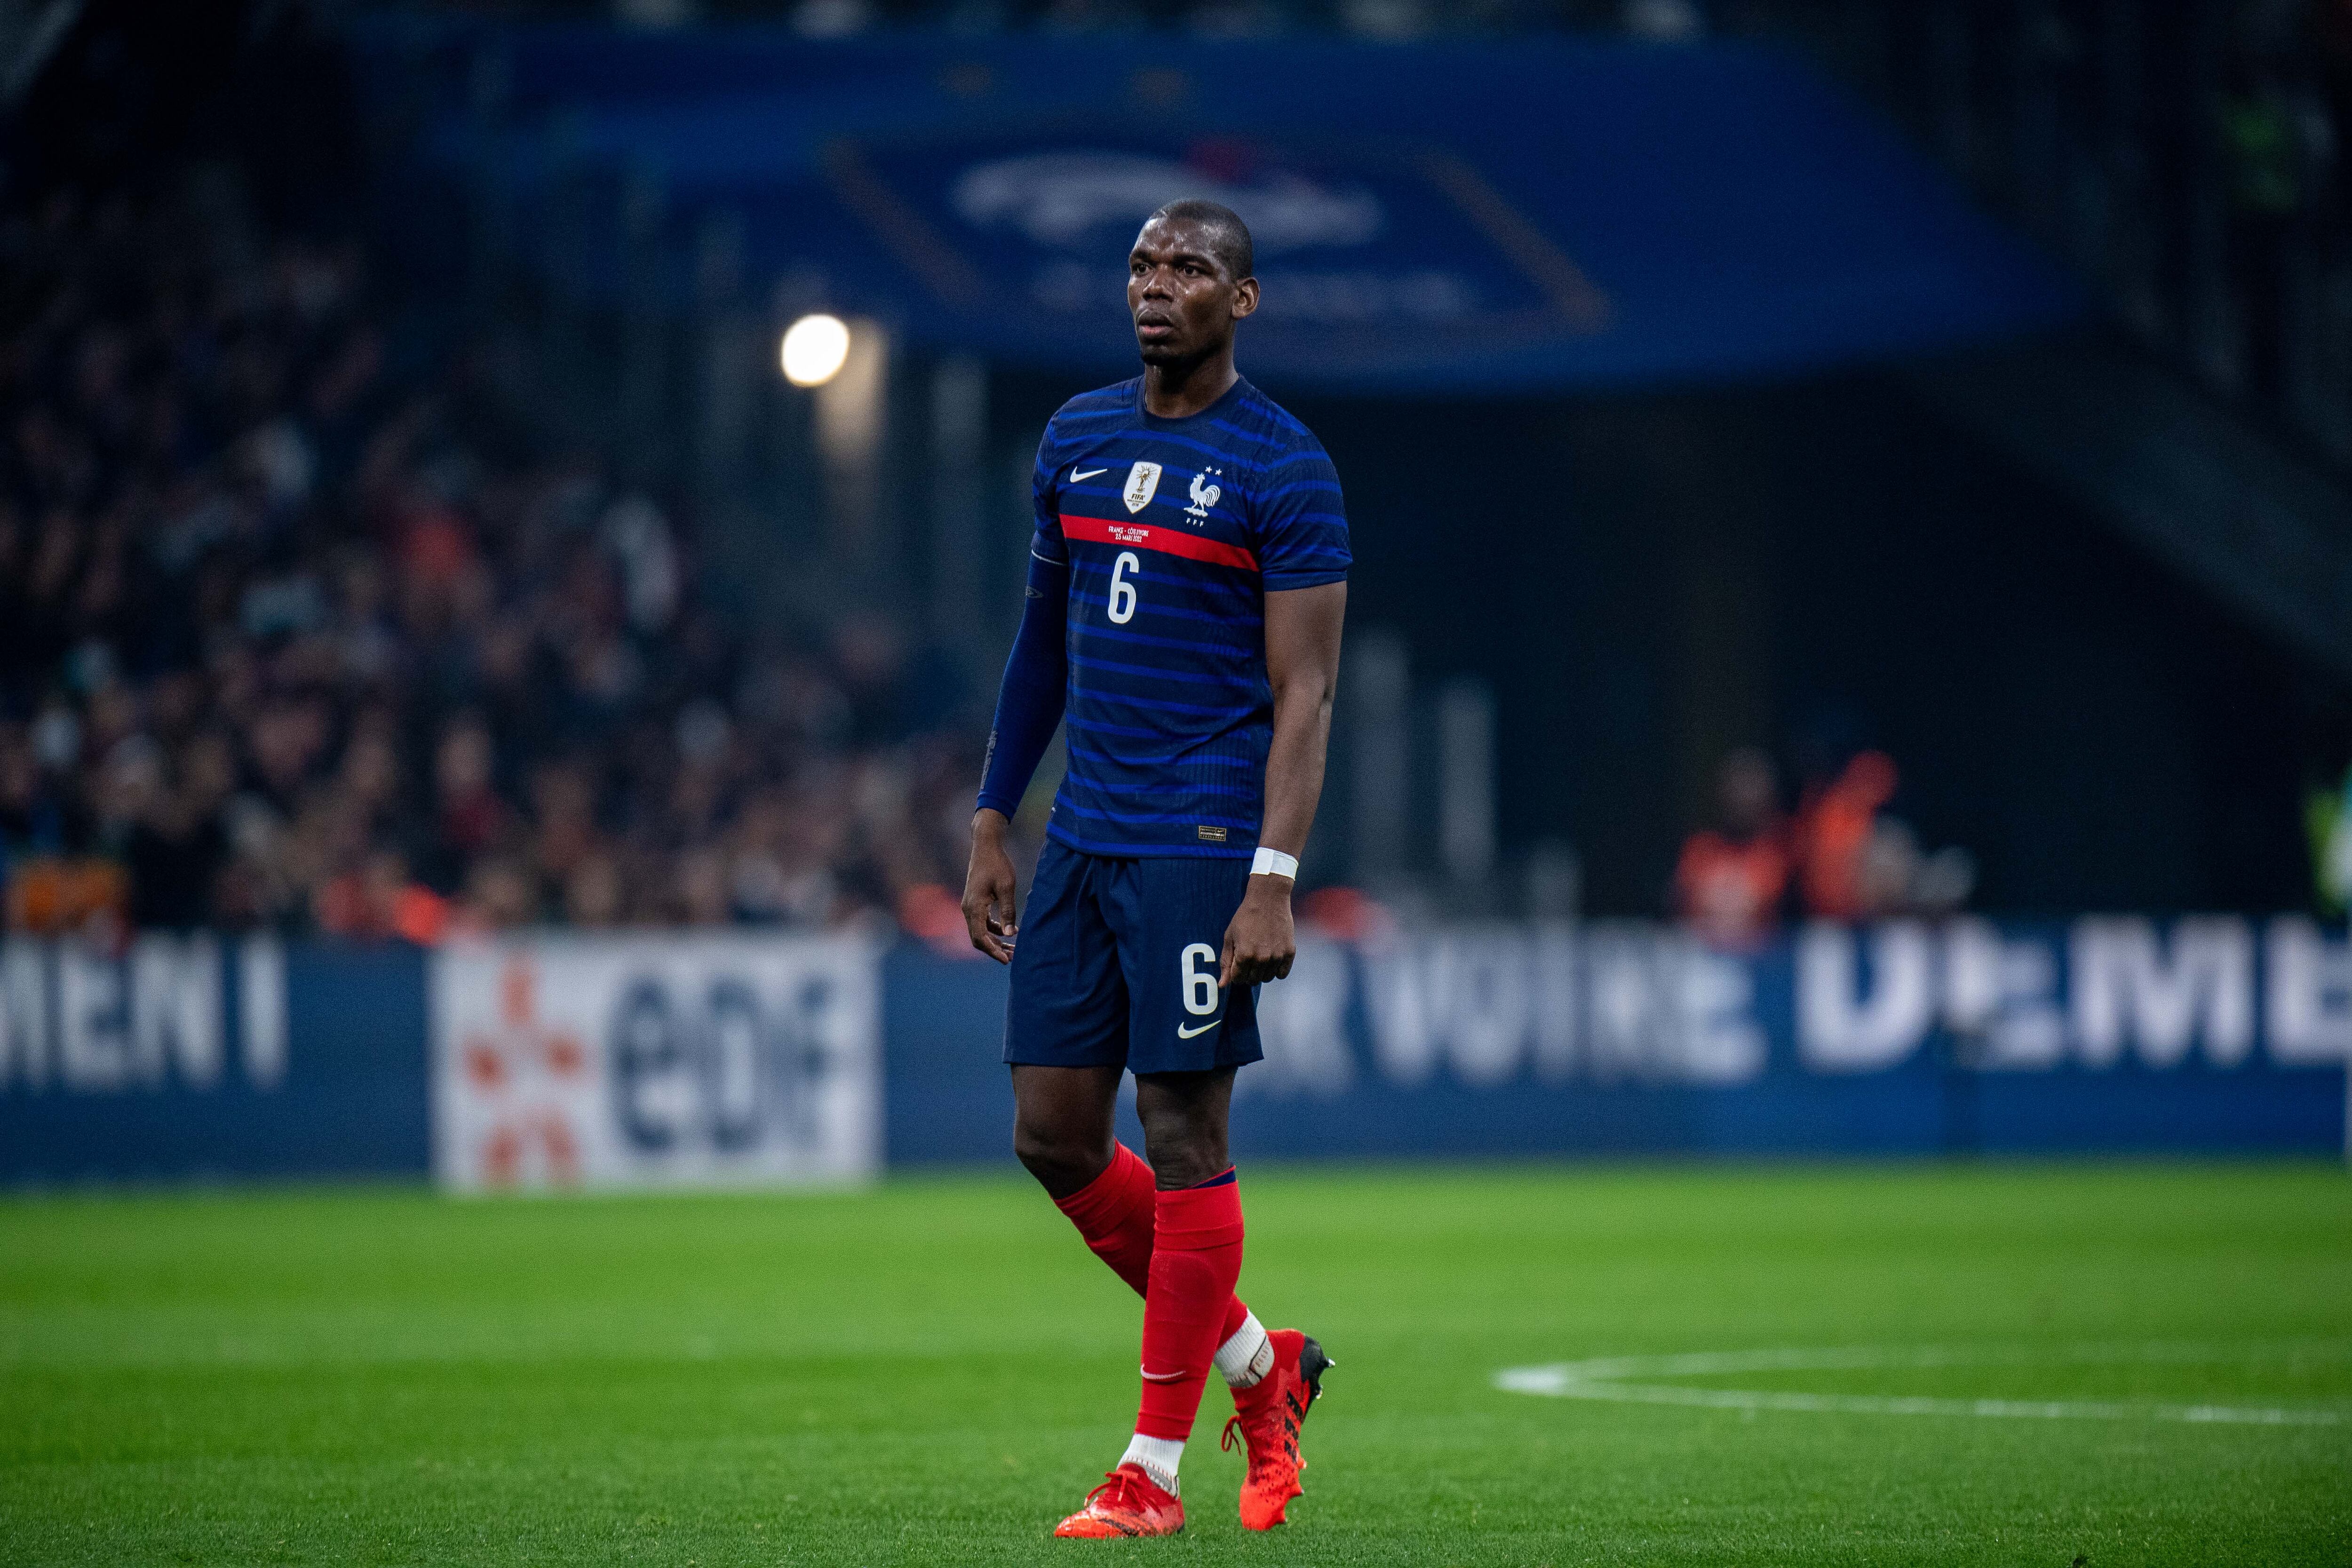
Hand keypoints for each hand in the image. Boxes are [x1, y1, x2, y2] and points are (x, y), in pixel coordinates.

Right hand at [962, 809, 1018, 963]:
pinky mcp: (974, 902)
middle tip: (1013, 958)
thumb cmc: (997, 864)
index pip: (980, 938)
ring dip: (995, 941)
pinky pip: (982, 922)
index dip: (993, 951)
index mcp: (974, 907)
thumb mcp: (1007, 887)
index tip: (1007, 960)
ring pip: (980, 931)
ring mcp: (969, 906)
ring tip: (1013, 949)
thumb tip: (1011, 935)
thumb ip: (1008, 912)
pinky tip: (1009, 932)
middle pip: (978, 938)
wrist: (985, 846)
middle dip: (994, 950)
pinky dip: (993, 930)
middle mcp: (968, 909)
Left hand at [1220, 875, 1295, 988]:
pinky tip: (1271, 958)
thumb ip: (1226, 962)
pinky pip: (1282, 974)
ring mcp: (1277, 956)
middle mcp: (1261, 959)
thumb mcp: (1230, 937)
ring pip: (1267, 979)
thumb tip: (1222, 985)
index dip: (1236, 972)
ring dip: (1261, 972)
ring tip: (1260, 956)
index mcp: (1244, 955)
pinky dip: (1276, 970)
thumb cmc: (1245, 917)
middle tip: (1249, 958)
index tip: (1238, 962)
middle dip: (1248, 973)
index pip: (1238, 979)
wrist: (1268, 899)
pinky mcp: (1289, 952)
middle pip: (1252, 981)